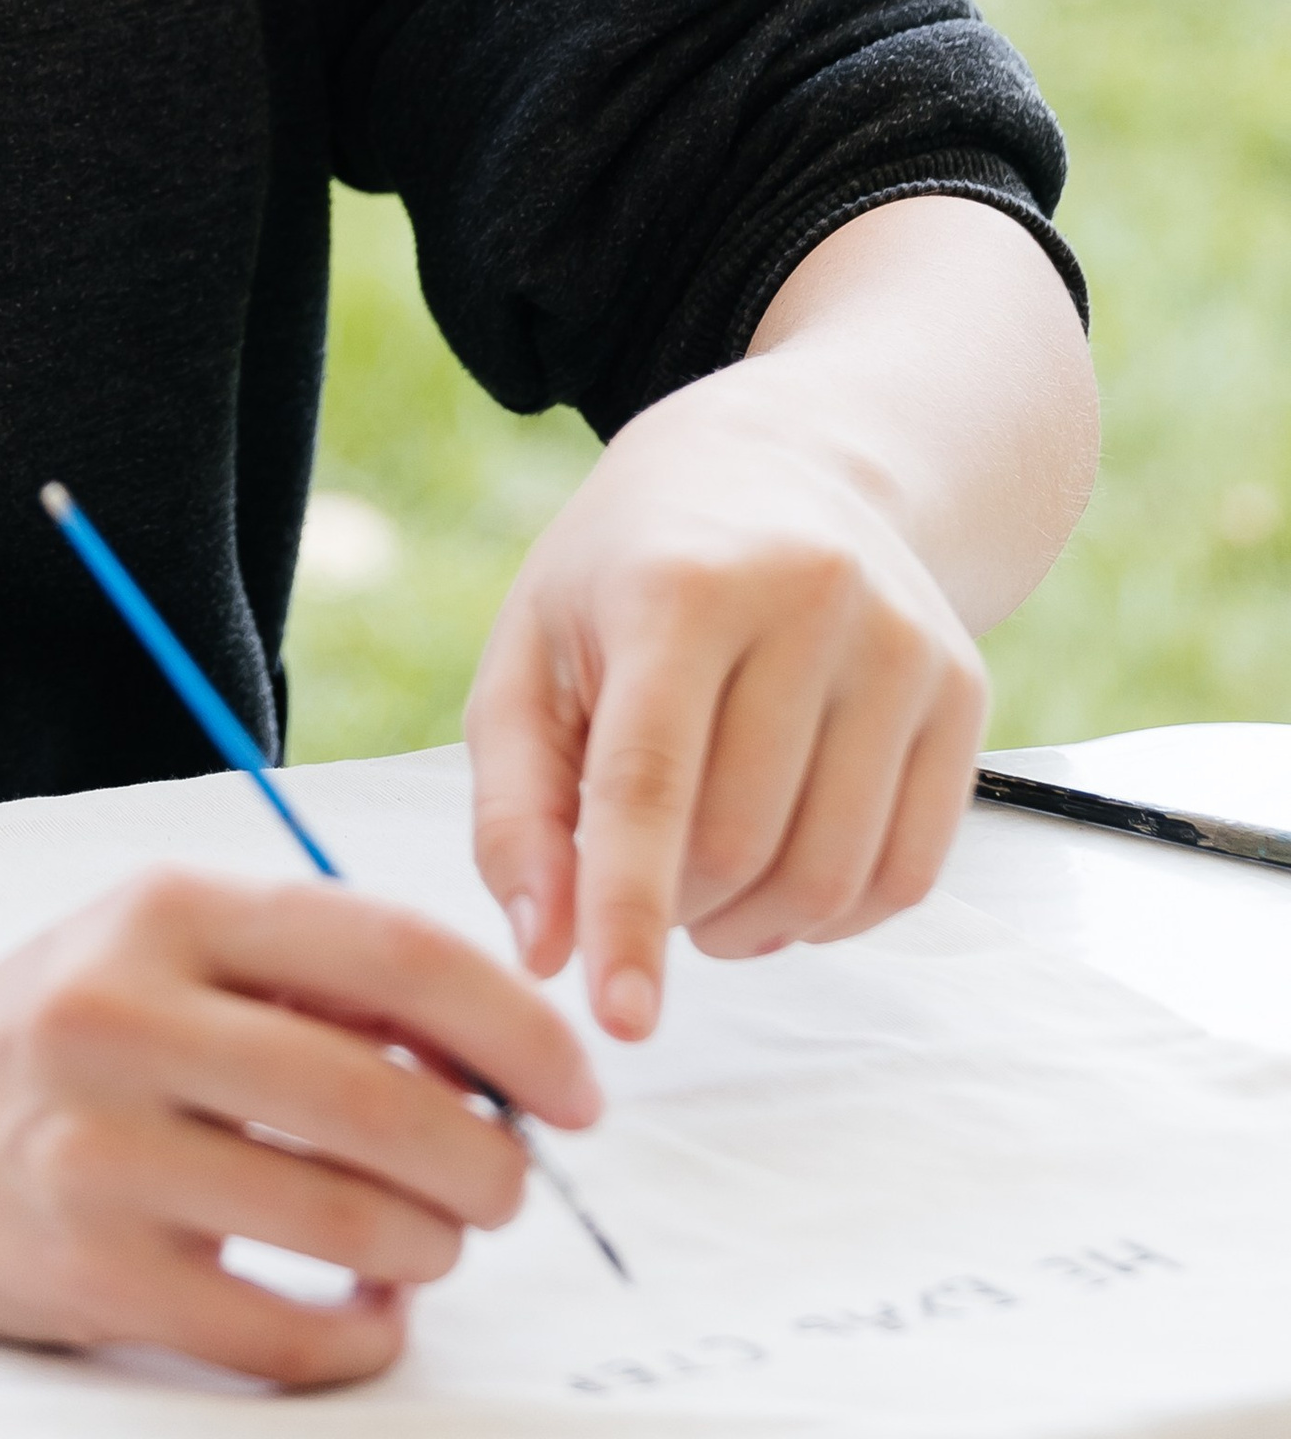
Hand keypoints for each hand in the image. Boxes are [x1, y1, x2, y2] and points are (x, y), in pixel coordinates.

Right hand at [0, 868, 597, 1386]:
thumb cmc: (74, 1025)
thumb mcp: (178, 943)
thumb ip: (322, 973)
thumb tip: (501, 1051)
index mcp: (172, 910)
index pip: (393, 951)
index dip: (516, 1028)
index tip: (578, 1089)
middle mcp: (128, 1014)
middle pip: (380, 1100)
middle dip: (490, 1160)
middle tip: (512, 1186)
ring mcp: (102, 1150)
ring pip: (346, 1221)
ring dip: (432, 1247)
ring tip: (432, 1241)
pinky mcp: (91, 1274)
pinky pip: (283, 1331)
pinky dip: (362, 1333)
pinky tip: (369, 1310)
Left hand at [465, 375, 988, 1043]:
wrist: (786, 458)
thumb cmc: (631, 572)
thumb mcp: (531, 652)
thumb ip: (515, 807)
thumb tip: (546, 952)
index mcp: (678, 586)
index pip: (650, 784)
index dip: (629, 913)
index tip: (618, 1020)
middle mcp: (806, 601)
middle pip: (738, 843)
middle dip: (676, 906)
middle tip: (646, 884)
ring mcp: (899, 643)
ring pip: (829, 875)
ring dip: (753, 924)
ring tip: (706, 882)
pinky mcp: (962, 687)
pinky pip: (908, 873)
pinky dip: (834, 914)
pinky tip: (784, 871)